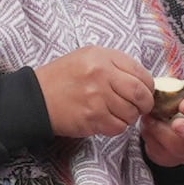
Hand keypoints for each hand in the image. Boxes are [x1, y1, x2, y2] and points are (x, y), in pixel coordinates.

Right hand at [32, 46, 158, 140]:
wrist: (36, 98)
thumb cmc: (63, 78)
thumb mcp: (87, 58)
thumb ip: (115, 64)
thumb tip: (143, 81)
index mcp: (101, 57)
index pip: (140, 72)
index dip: (148, 86)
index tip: (144, 92)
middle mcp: (101, 74)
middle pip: (141, 94)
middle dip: (145, 103)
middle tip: (140, 107)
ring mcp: (97, 98)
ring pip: (131, 113)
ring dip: (129, 116)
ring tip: (116, 112)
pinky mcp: (92, 118)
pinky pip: (118, 127)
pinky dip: (116, 126)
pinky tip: (106, 120)